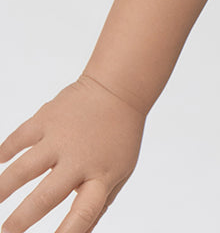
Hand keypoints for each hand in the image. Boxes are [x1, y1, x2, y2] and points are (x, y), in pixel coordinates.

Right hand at [0, 75, 143, 232]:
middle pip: (45, 197)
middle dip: (19, 221)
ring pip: (23, 169)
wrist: (120, 87)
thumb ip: (96, 206)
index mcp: (101, 176)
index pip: (83, 213)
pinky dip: (4, 152)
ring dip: (1, 189)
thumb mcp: (119, 173)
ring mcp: (61, 137)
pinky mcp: (47, 118)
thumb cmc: (118, 137)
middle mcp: (80, 158)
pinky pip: (18, 138)